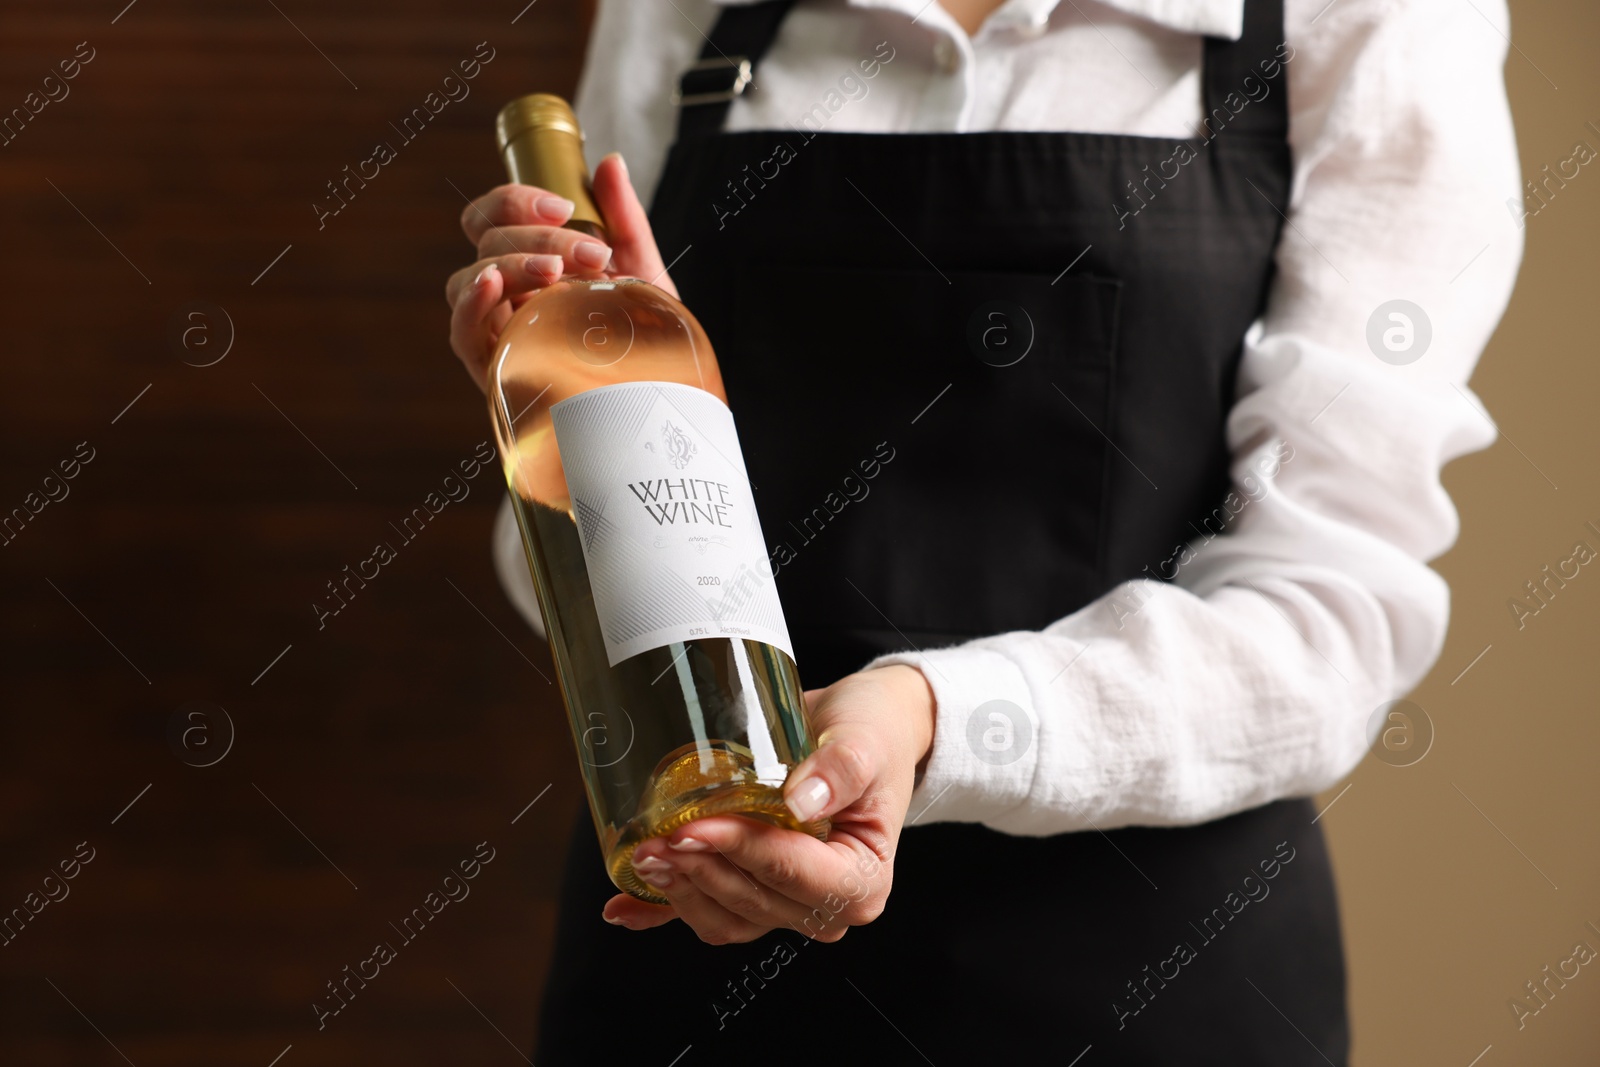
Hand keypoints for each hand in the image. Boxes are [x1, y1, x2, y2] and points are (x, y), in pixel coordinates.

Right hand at [443, 153, 676, 393]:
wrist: (663, 398)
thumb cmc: (645, 336)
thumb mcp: (642, 271)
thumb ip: (623, 218)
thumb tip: (609, 163)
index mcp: (528, 264)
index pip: (492, 217)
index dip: (515, 200)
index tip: (564, 206)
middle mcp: (506, 294)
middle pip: (485, 241)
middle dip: (537, 236)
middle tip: (592, 255)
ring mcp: (497, 331)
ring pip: (469, 279)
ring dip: (509, 263)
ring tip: (555, 272)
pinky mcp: (495, 371)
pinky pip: (461, 333)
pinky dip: (470, 304)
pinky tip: (490, 286)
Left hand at [601, 664, 936, 944]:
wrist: (863, 731)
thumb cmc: (872, 735)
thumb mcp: (866, 742)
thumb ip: (841, 770)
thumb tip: (801, 803)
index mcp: (861, 879)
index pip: (792, 873)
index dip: (741, 852)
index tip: (695, 827)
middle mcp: (825, 904)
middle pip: (752, 902)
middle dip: (700, 871)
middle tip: (656, 838)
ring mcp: (786, 904)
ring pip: (725, 917)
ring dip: (681, 892)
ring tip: (644, 854)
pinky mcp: (753, 891)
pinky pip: (705, 912)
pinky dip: (662, 915)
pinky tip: (625, 909)